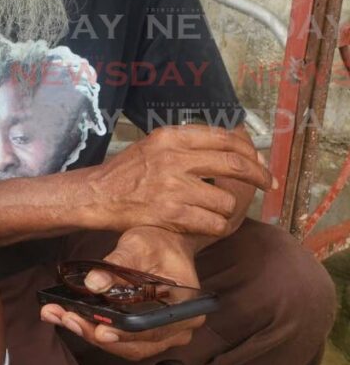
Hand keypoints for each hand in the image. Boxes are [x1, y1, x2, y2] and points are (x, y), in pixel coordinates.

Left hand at [41, 226, 203, 360]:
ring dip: (89, 332)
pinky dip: (94, 328)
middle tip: (65, 317)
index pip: (152, 329)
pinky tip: (68, 315)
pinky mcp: (145, 330)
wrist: (167, 241)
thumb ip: (118, 264)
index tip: (97, 328)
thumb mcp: (139, 244)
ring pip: (124, 344)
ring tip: (58, 315)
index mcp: (185, 308)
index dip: (124, 333)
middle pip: (135, 343)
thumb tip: (92, 284)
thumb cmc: (159, 241)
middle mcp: (178, 328)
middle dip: (96, 333)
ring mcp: (162, 333)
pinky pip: (120, 337)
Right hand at [89, 125, 274, 235]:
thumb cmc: (128, 172)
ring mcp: (173, 187)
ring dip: (227, 211)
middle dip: (258, 176)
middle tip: (267, 185)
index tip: (261, 163)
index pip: (225, 138)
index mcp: (171, 137)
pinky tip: (205, 225)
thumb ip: (188, 143)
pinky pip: (213, 224)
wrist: (98, 195)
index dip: (251, 152)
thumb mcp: (155, 145)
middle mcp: (174, 158)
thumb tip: (234, 146)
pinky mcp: (171, 214)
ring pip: (226, 202)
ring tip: (214, 211)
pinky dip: (215, 228)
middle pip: (234, 165)